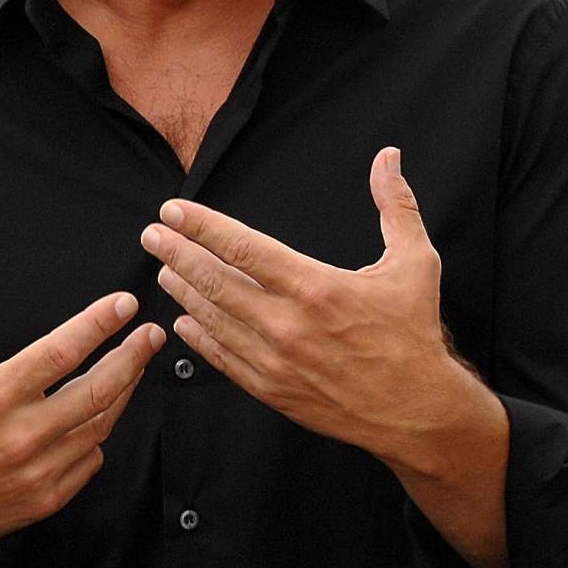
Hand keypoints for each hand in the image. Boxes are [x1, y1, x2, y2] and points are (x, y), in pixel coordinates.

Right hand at [0, 244, 164, 567]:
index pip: (61, 353)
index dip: (98, 325)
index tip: (126, 303)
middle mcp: (19, 436)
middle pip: (98, 390)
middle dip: (132, 356)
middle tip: (153, 333)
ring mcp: (36, 471)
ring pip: (101, 424)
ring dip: (125, 391)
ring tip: (136, 364)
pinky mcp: (46, 499)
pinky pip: (91, 458)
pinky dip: (99, 432)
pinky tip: (102, 411)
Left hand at [143, 146, 509, 567]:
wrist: (416, 410)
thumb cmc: (414, 333)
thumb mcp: (416, 263)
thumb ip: (396, 205)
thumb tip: (388, 157)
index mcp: (316, 288)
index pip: (243, 248)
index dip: (202, 226)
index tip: (174, 211)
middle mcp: (287, 324)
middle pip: (215, 282)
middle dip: (178, 253)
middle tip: (152, 234)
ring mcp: (275, 361)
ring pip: (213, 320)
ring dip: (183, 291)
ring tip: (164, 268)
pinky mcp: (272, 390)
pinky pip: (223, 358)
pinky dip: (199, 337)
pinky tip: (184, 320)